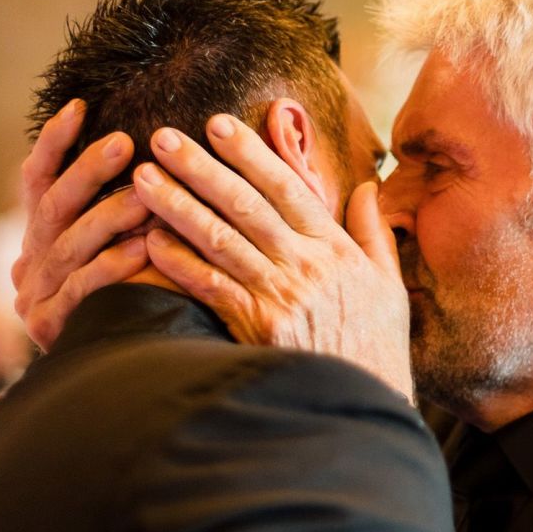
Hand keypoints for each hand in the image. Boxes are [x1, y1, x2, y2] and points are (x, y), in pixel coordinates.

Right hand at [11, 101, 151, 347]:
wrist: (113, 371)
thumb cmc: (130, 293)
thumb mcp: (116, 244)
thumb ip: (121, 204)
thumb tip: (157, 150)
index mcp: (42, 234)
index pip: (38, 180)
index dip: (54, 144)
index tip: (78, 106)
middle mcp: (31, 260)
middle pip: (53, 206)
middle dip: (88, 171)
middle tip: (124, 141)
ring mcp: (36, 294)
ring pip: (70, 245)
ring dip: (110, 216)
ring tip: (147, 194)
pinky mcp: (51, 326)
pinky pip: (84, 289)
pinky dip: (114, 266)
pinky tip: (143, 249)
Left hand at [131, 116, 412, 401]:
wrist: (364, 406)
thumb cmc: (376, 346)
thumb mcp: (389, 285)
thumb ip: (374, 232)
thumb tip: (368, 186)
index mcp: (334, 248)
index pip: (288, 188)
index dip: (251, 154)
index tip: (218, 125)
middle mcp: (304, 266)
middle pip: (245, 204)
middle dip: (201, 167)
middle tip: (163, 137)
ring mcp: (277, 297)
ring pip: (219, 239)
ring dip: (177, 205)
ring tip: (143, 178)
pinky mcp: (255, 329)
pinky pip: (209, 288)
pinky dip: (178, 263)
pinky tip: (149, 241)